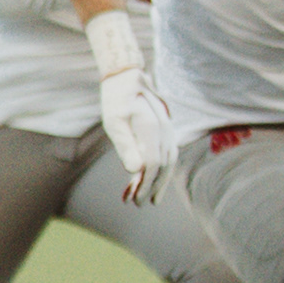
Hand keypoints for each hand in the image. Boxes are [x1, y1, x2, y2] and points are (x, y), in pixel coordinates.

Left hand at [84, 8, 174, 201]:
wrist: (129, 78)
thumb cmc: (117, 100)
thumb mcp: (115, 122)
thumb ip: (126, 145)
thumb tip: (136, 170)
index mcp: (151, 127)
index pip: (152, 163)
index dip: (145, 184)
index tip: (134, 198)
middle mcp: (165, 129)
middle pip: (163, 165)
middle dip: (152, 187)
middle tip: (138, 204)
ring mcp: (168, 130)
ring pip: (168, 161)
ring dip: (158, 182)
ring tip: (148, 198)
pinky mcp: (166, 131)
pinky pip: (168, 154)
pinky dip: (161, 170)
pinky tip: (151, 180)